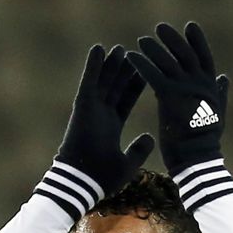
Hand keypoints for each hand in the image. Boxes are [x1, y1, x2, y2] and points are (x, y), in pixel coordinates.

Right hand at [55, 44, 153, 195]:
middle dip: (124, 71)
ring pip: (103, 81)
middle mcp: (101, 115)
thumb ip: (138, 149)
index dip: (135, 87)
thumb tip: (150, 138)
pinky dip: (93, 66)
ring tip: (120, 48)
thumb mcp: (127, 164)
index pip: (126, 101)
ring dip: (111, 64)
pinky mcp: (82, 107)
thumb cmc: (102, 179)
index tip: (145, 73)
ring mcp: (91, 110)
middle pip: (115, 87)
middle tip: (134, 53)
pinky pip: (89, 82)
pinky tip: (99, 48)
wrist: (83, 184)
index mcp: (111, 127)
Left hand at [126, 22, 228, 172]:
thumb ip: (219, 93)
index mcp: (211, 87)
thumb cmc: (205, 141)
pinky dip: (141, 64)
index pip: (205, 57)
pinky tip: (131, 56)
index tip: (190, 26)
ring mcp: (185, 89)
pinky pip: (153, 74)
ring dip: (154, 49)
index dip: (198, 41)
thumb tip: (224, 78)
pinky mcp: (170, 97)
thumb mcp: (217, 112)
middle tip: (161, 28)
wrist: (197, 160)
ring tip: (142, 41)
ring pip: (168, 62)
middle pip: (185, 54)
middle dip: (173, 40)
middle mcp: (200, 84)